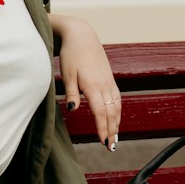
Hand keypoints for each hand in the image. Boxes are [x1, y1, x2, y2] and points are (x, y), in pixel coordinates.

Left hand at [54, 14, 121, 150]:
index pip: (100, 112)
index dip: (102, 128)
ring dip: (116, 123)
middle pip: (111, 112)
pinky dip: (117, 111)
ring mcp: (109, 81)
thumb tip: (72, 110)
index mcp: (93, 85)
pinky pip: (117, 98)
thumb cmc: (71, 54)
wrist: (82, 36)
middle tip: (111, 147)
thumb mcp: (67, 74)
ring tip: (115, 138)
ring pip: (116, 106)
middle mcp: (104, 84)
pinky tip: (116, 119)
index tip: (104, 142)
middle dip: (112, 131)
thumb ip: (71, 93)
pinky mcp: (109, 79)